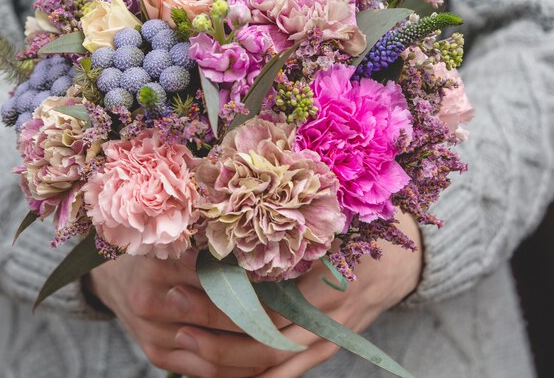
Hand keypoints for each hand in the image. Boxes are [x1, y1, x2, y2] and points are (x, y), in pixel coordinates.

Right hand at [88, 249, 273, 377]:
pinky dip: (239, 368)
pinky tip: (265, 358)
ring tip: (291, 335)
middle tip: (300, 310)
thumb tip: (266, 253)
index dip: (255, 279)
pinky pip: (205, 372)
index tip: (289, 278)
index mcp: (159, 263)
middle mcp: (151, 300)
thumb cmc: (159, 253)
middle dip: (262, 314)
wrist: (117, 281)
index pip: (217, 275)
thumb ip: (212, 248)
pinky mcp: (156, 356)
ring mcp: (152, 334)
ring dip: (256, 346)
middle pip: (218, 314)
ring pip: (216, 350)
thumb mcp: (181, 239)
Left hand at [172, 211, 421, 377]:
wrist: (403, 259)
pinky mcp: (327, 349)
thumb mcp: (331, 217)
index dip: (221, 291)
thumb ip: (289, 223)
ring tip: (182, 347)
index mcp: (325, 274)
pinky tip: (216, 377)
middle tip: (171, 309)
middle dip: (212, 326)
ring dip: (223, 359)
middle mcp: (326, 313)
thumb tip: (228, 215)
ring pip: (270, 362)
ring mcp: (327, 337)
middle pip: (262, 332)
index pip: (265, 293)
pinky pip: (285, 375)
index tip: (182, 276)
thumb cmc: (362, 228)